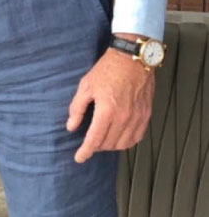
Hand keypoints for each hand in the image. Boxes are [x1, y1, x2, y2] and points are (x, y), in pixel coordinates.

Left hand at [66, 46, 154, 162]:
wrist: (132, 58)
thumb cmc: (108, 69)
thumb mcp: (86, 85)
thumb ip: (77, 108)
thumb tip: (71, 126)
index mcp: (107, 110)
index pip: (94, 140)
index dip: (85, 152)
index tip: (79, 158)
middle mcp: (124, 117)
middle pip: (108, 144)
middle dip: (96, 146)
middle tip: (90, 142)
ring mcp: (137, 117)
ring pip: (123, 144)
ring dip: (111, 146)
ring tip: (103, 139)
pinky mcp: (146, 115)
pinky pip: (136, 138)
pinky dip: (126, 141)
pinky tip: (119, 136)